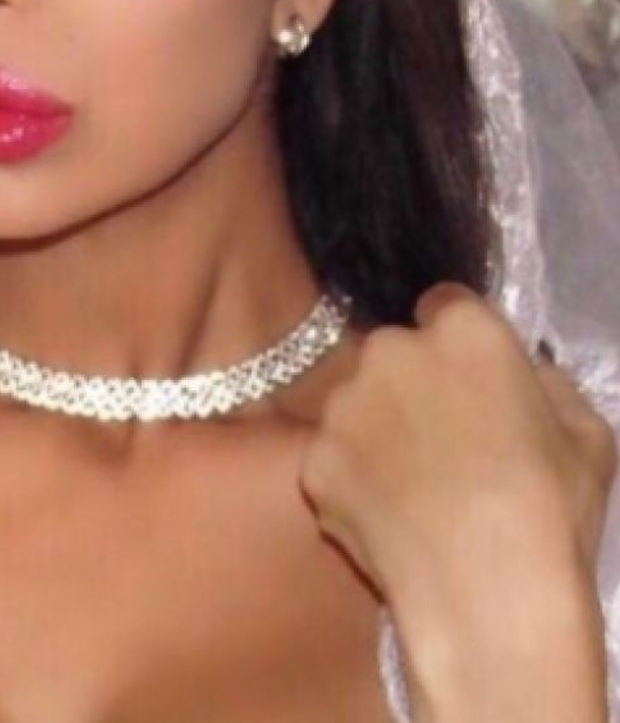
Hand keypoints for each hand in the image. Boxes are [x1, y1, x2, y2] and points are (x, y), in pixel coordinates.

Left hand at [298, 282, 616, 719]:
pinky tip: (385, 519)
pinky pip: (332, 460)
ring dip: (374, 431)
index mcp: (462, 330)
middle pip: (391, 354)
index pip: (444, 306)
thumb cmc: (551, 507)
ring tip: (411, 489)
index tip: (466, 382)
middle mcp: (388, 352)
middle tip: (439, 442)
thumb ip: (539, 382)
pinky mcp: (311, 461)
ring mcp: (341, 407)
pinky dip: (351, 481)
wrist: (485, 590)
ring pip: (354, 406)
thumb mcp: (585, 430)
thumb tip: (515, 374)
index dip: (456, 344)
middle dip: (410, 384)